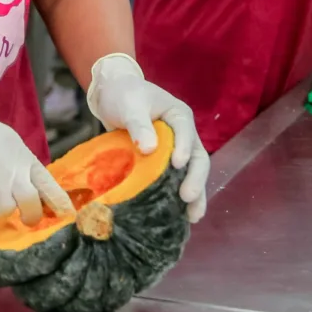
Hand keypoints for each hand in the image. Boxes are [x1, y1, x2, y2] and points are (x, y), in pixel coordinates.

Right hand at [0, 90, 71, 224]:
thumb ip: (14, 160)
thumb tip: (24, 183)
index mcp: (19, 152)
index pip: (47, 182)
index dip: (58, 200)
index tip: (67, 213)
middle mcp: (12, 169)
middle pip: (31, 204)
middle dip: (30, 214)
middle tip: (24, 215)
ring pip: (7, 209)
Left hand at [87, 54, 209, 221]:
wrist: (113, 95)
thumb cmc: (123, 95)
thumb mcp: (129, 105)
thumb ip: (138, 124)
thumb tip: (149, 149)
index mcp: (178, 115)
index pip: (186, 131)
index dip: (184, 148)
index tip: (177, 165)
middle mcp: (184, 134)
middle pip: (198, 157)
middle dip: (195, 179)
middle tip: (187, 197)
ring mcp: (177, 150)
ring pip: (192, 173)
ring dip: (195, 194)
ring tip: (192, 216)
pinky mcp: (165, 163)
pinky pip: (177, 179)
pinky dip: (178, 196)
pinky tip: (178, 215)